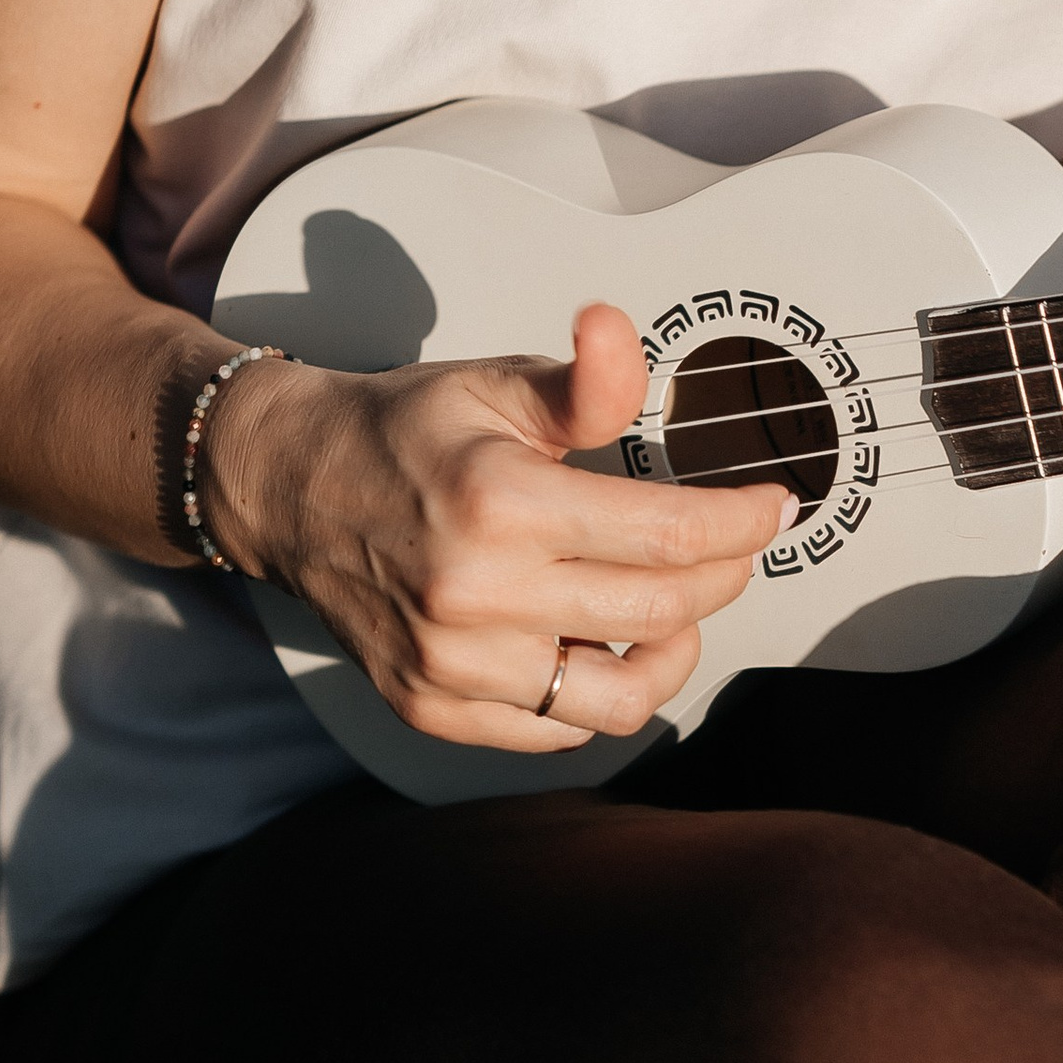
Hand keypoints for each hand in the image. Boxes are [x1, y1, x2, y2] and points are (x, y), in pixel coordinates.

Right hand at [207, 301, 785, 750]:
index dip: (744, 523)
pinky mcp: (434, 706)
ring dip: (672, 650)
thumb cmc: (402, 434)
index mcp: (500, 503)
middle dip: (723, 577)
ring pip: (618, 696)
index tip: (773, 509)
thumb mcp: (496, 385)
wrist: (289, 490)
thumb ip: (584, 382)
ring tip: (675, 607)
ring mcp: (452, 664)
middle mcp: (475, 595)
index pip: (670, 535)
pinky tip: (603, 643)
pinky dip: (600, 694)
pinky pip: (558, 728)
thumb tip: (622, 335)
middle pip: (659, 612)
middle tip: (733, 547)